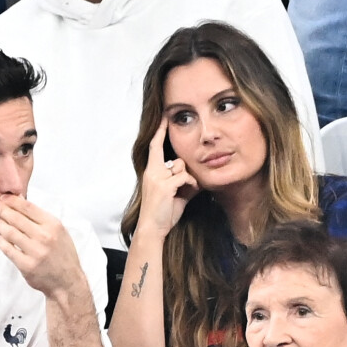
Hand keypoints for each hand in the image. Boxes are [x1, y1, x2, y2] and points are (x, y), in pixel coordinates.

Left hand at [0, 196, 84, 297]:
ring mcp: (36, 252)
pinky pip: (8, 250)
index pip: (28, 207)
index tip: (3, 197)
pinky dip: (1, 241)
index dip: (12, 200)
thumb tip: (21, 200)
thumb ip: (41, 218)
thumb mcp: (59, 231)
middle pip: (17, 218)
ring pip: (10, 233)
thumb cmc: (63, 254)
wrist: (68, 281)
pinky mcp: (27, 266)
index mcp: (54, 225)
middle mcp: (45, 237)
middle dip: (2, 209)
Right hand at [137, 118, 198, 238]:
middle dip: (185, 172)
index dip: (160, 131)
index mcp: (150, 172)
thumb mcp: (172, 194)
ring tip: (183, 194)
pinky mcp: (165, 186)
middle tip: (184, 188)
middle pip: (177, 159)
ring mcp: (157, 178)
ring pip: (182, 167)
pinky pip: (185, 177)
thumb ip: (181, 182)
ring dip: (188, 181)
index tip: (164, 117)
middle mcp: (152, 172)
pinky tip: (188, 194)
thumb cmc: (162, 213)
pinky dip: (190, 185)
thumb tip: (195, 177)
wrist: (152, 228)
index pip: (154, 146)